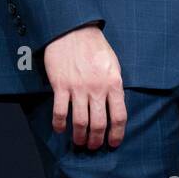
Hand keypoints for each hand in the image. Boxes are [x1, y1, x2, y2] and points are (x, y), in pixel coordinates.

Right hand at [43, 24, 126, 149]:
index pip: (119, 116)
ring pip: (80, 122)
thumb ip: (114, 86)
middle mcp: (97, 88)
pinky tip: (60, 129)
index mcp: (114, 83)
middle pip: (98, 124)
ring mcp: (78, 88)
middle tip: (94, 146)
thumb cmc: (95, 47)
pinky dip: (59, 125)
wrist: (73, 31)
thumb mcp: (113, 65)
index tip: (113, 143)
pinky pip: (60, 112)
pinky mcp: (61, 86)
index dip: (117, 134)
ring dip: (79, 137)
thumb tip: (115, 106)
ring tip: (79, 142)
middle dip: (96, 140)